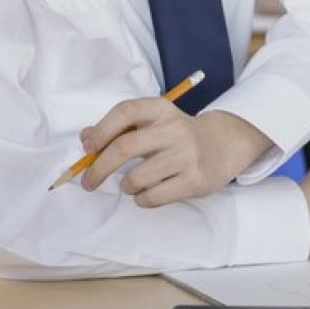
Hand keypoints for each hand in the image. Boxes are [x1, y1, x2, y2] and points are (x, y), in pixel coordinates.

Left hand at [78, 101, 269, 206]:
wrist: (223, 145)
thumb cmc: (176, 135)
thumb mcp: (153, 122)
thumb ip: (120, 127)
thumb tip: (86, 139)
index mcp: (161, 109)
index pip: (125, 111)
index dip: (102, 130)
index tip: (88, 148)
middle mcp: (174, 128)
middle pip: (124, 147)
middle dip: (98, 168)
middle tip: (88, 181)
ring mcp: (186, 155)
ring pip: (136, 178)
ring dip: (125, 186)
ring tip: (130, 184)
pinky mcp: (194, 180)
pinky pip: (153, 197)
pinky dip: (141, 199)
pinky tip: (146, 193)